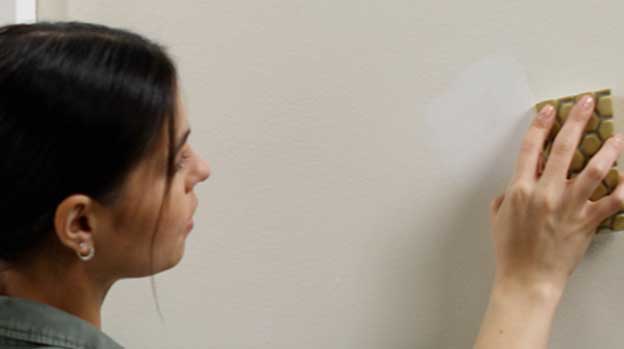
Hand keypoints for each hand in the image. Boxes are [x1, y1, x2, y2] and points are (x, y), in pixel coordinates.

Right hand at [490, 94, 623, 293]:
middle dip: (576, 121)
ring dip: (607, 150)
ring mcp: (568, 206)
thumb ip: (505, 196)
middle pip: (563, 148)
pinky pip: (614, 202)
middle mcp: (545, 193)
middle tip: (587, 104)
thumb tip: (513, 186)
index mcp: (520, 189)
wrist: (527, 278)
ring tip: (616, 137)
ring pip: (594, 169)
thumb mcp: (498, 218)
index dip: (540, 125)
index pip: (530, 148)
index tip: (550, 110)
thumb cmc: (511, 251)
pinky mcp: (587, 221)